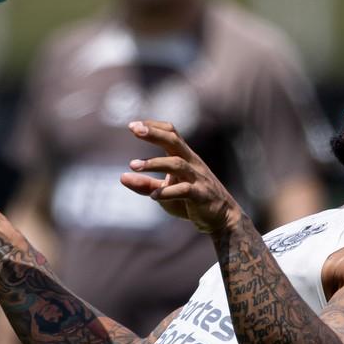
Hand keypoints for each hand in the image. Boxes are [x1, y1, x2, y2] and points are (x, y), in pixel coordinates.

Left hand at [120, 120, 242, 234]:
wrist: (222, 218)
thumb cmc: (190, 201)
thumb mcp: (165, 191)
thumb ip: (145, 185)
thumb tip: (121, 177)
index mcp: (184, 157)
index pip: (171, 133)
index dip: (153, 126)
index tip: (133, 125)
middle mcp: (191, 163)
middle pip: (174, 141)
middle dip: (154, 134)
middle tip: (135, 129)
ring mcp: (197, 178)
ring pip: (176, 163)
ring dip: (154, 163)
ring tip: (133, 166)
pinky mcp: (201, 195)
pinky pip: (184, 190)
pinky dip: (167, 192)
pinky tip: (153, 196)